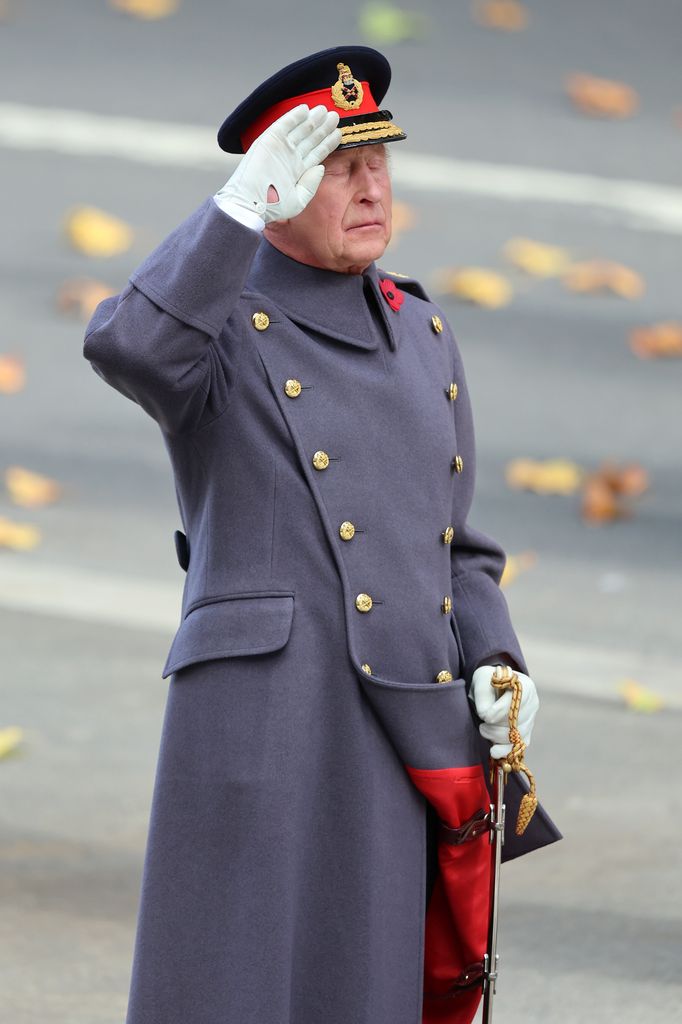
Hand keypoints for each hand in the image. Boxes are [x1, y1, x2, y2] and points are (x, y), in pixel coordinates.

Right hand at [214, 104, 340, 224]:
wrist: (251, 203)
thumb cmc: (272, 207)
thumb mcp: (298, 200)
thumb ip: (311, 184)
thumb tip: (321, 167)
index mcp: (298, 171)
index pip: (317, 152)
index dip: (328, 143)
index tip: (339, 134)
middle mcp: (291, 157)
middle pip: (311, 139)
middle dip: (323, 128)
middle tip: (335, 116)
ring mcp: (281, 148)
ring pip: (300, 130)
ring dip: (313, 120)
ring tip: (326, 110)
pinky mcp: (269, 140)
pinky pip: (284, 125)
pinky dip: (294, 117)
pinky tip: (306, 110)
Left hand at [470, 664, 538, 759]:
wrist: (491, 687)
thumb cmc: (487, 682)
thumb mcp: (481, 682)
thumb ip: (484, 698)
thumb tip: (487, 718)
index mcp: (525, 686)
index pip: (515, 702)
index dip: (499, 711)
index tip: (485, 717)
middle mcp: (533, 703)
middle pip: (517, 722)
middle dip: (495, 727)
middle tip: (482, 725)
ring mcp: (531, 719)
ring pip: (517, 736)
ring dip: (497, 737)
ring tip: (484, 730)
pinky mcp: (526, 733)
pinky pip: (519, 746)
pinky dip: (505, 750)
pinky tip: (494, 751)